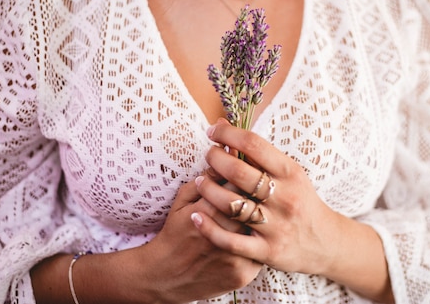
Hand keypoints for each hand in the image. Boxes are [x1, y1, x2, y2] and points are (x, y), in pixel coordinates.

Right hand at [131, 177, 261, 302]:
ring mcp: (233, 257)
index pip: (237, 185)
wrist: (165, 276)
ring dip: (264, 220)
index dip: (247, 176)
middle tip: (261, 190)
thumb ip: (205, 179)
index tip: (250, 171)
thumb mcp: (182, 201)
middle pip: (253, 206)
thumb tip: (230, 154)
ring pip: (262, 230)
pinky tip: (258, 237)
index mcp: (206, 211)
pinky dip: (262, 243)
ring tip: (263, 213)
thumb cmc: (175, 233)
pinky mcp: (242, 274)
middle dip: (259, 196)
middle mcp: (221, 234)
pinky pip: (262, 253)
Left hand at [194, 118, 343, 275]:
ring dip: (207, 190)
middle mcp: (285, 198)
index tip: (213, 132)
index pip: (254, 145)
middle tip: (207, 157)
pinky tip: (196, 216)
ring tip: (199, 182)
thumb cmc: (300, 200)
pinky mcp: (268, 251)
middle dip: (215, 160)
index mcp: (290, 173)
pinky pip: (230, 241)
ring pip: (231, 204)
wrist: (324, 242)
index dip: (228, 134)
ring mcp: (276, 226)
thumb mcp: (289, 174)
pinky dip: (209, 227)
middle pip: (239, 173)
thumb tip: (223, 126)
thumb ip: (259, 154)